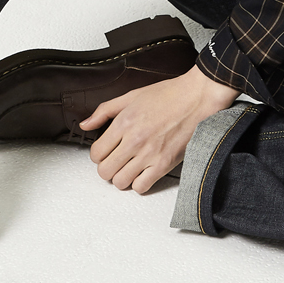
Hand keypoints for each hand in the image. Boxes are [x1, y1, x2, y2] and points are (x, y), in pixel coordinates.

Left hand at [81, 61, 217, 196]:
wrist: (197, 97)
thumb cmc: (169, 95)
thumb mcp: (131, 96)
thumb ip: (105, 110)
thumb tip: (86, 124)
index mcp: (124, 122)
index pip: (96, 153)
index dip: (98, 155)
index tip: (106, 152)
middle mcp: (134, 140)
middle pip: (105, 171)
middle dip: (107, 168)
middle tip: (115, 162)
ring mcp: (149, 154)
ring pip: (120, 182)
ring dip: (122, 177)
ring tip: (129, 168)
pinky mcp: (164, 164)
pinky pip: (141, 187)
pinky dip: (139, 183)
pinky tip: (143, 173)